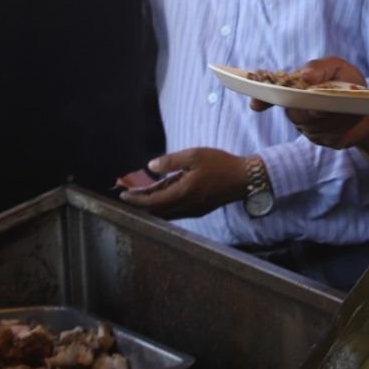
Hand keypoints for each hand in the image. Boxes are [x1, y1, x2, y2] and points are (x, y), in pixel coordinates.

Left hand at [119, 147, 249, 217]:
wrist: (245, 179)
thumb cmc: (221, 165)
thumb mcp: (194, 155)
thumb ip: (170, 161)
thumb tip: (150, 167)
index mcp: (183, 193)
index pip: (152, 202)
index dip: (136, 199)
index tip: (123, 195)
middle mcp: (186, 206)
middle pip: (156, 211)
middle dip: (140, 204)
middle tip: (128, 195)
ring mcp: (193, 210)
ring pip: (165, 213)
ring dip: (152, 206)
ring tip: (141, 195)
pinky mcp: (199, 210)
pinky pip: (175, 212)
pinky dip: (164, 206)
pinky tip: (162, 196)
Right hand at [250, 56, 368, 149]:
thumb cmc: (348, 82)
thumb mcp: (337, 67)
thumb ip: (319, 67)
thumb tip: (304, 76)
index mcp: (295, 89)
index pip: (272, 95)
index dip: (262, 100)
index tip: (255, 105)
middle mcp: (298, 110)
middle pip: (295, 113)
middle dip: (310, 110)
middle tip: (322, 107)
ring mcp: (310, 128)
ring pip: (315, 127)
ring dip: (332, 118)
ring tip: (350, 108)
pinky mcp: (326, 141)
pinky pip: (330, 136)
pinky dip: (344, 127)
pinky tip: (353, 118)